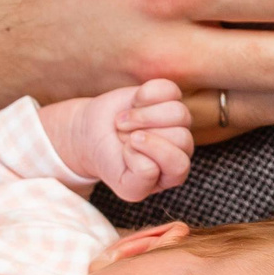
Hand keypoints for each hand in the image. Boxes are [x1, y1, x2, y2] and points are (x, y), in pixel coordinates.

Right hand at [41, 79, 193, 199]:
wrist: (92, 134)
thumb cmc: (110, 161)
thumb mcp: (123, 184)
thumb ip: (141, 183)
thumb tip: (153, 163)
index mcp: (175, 172)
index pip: (179, 164)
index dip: (151, 152)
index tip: (126, 150)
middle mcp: (182, 146)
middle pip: (181, 137)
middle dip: (144, 133)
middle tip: (122, 135)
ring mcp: (177, 120)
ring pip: (178, 112)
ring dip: (142, 115)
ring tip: (123, 122)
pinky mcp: (169, 96)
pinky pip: (169, 90)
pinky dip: (146, 94)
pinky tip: (134, 103)